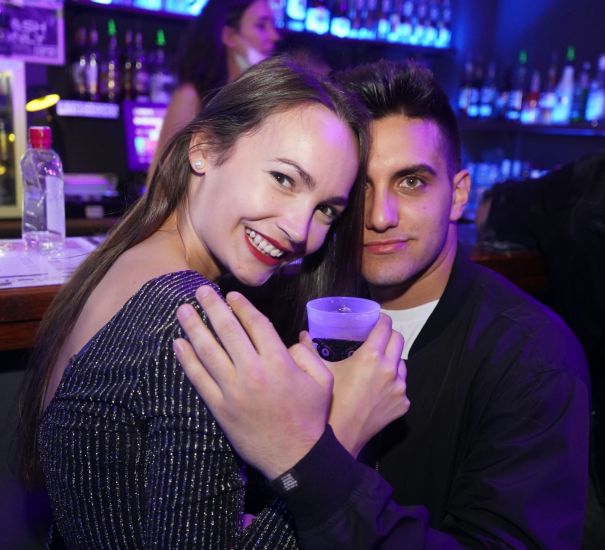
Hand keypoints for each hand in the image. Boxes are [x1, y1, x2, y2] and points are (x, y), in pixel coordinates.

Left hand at [174, 286, 332, 479]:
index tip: (230, 295)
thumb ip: (309, 354)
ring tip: (183, 310)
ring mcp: (232, 389)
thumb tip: (290, 340)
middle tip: (201, 291)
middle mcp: (252, 371)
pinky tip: (178, 343)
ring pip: (208, 351)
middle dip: (213, 307)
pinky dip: (186, 360)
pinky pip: (198, 378)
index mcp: (279, 362)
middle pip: (228, 331)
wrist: (294, 457)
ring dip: (194, 327)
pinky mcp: (219, 407)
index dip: (241, 306)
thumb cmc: (310, 416)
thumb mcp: (323, 381)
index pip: (255, 324)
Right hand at [301, 314, 409, 457]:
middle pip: (398, 340)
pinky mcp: (402, 405)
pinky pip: (401, 386)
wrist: (341, 438)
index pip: (385, 327)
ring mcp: (399, 389)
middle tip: (376, 336)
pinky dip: (392, 382)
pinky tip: (377, 388)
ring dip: (391, 359)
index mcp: (371, 357)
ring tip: (376, 364)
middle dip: (389, 335)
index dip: (381, 319)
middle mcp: (389, 370)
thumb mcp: (319, 372)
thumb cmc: (328, 403)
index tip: (376, 318)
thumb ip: (310, 349)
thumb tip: (304, 335)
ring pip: (401, 363)